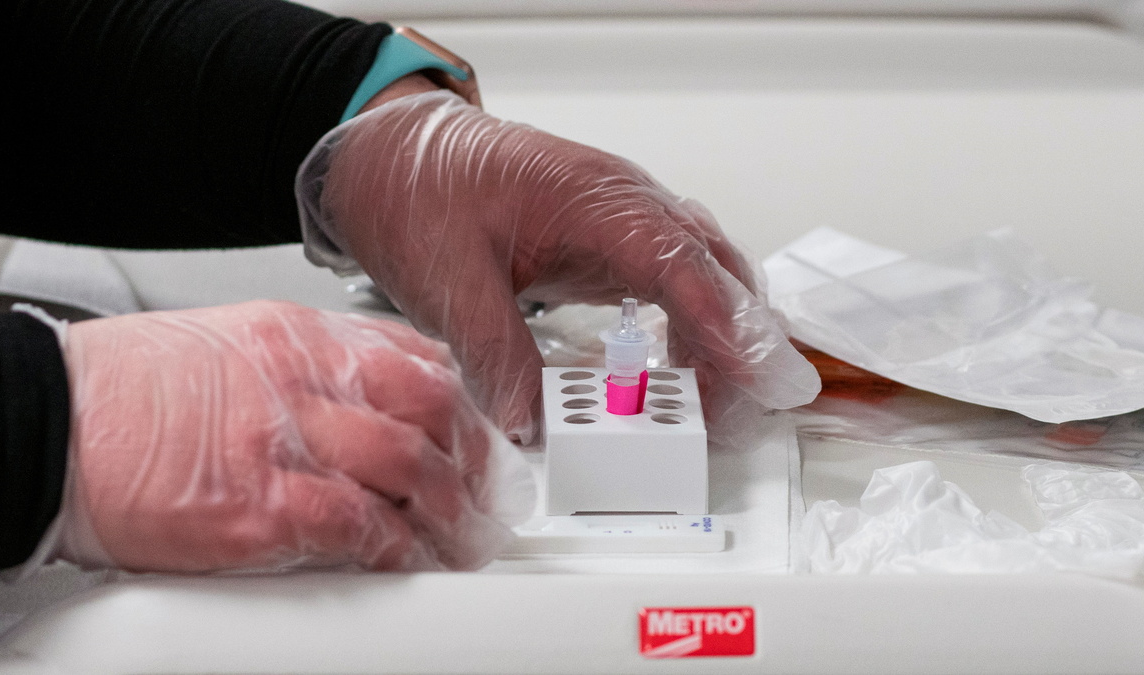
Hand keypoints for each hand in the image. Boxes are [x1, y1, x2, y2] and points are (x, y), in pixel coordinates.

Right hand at [56, 301, 532, 572]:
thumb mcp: (233, 344)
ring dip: (449, 509)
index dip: (465, 402)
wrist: (49, 423)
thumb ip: (310, 368)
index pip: (414, 356)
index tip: (482, 434)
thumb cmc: (130, 390)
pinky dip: (394, 546)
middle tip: (487, 492)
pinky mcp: (256, 506)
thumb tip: (374, 401)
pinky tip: (407, 559)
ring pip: (408, 463)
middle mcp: (300, 377)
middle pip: (429, 404)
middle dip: (474, 454)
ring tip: (463, 538)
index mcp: (297, 336)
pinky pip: (355, 524)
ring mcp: (281, 439)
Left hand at [298, 91, 820, 445]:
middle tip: (745, 410)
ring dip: (722, 337)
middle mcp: (623, 203)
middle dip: (741, 340)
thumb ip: (495, 353)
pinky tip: (680, 368)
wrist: (393, 154)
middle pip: (712, 267)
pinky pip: (675, 281)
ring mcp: (623, 221)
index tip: (750, 373)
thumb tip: (531, 424)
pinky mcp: (610, 243)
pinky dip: (692, 327)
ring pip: (705, 274)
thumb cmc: (421, 191)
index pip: (677, 259)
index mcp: (590, 198)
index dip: (720, 320)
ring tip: (715, 405)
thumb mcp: (448, 280)